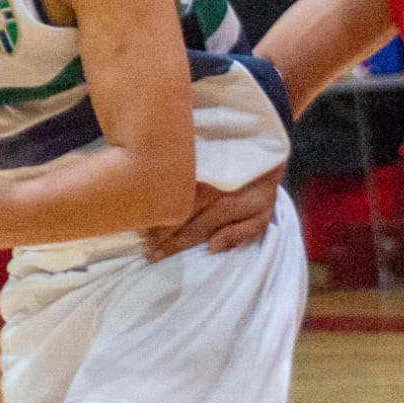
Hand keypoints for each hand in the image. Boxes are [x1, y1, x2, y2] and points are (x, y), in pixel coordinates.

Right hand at [144, 165, 282, 259]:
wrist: (265, 145)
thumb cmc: (261, 186)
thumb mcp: (262, 214)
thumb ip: (240, 234)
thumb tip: (212, 247)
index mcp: (225, 206)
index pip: (193, 231)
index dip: (172, 246)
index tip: (154, 257)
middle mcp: (210, 190)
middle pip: (178, 215)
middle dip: (158, 235)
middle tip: (142, 250)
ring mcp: (202, 172)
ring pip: (172, 195)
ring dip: (154, 213)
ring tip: (137, 228)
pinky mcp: (197, 157)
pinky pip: (174, 175)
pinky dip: (157, 188)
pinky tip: (143, 196)